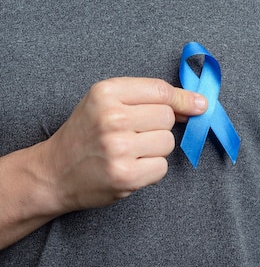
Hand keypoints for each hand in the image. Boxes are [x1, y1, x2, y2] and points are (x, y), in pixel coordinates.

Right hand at [40, 77, 206, 212]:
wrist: (53, 172)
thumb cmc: (86, 134)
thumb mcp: (107, 102)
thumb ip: (148, 98)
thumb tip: (197, 103)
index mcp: (106, 92)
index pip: (161, 90)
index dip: (184, 99)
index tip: (199, 105)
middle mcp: (111, 117)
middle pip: (167, 117)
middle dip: (159, 126)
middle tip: (135, 134)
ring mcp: (118, 148)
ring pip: (168, 142)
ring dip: (156, 149)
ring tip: (130, 151)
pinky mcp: (125, 175)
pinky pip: (162, 167)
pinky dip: (151, 169)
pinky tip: (130, 167)